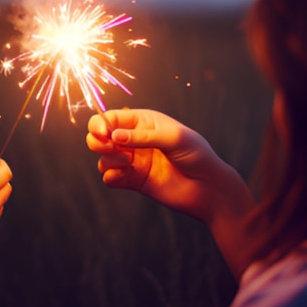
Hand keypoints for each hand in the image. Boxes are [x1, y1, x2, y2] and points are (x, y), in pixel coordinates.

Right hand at [87, 109, 250, 223]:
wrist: (209, 188)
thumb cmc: (196, 156)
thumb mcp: (173, 138)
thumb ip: (142, 136)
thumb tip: (113, 136)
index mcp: (142, 122)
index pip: (110, 118)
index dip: (100, 124)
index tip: (104, 134)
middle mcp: (133, 140)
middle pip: (99, 136)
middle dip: (97, 141)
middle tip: (110, 148)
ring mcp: (132, 161)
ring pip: (103, 158)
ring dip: (109, 160)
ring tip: (128, 163)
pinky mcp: (133, 181)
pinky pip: (109, 178)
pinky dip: (112, 177)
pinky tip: (128, 176)